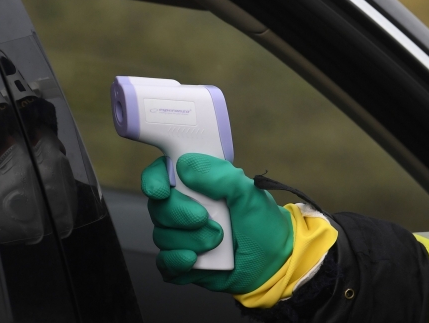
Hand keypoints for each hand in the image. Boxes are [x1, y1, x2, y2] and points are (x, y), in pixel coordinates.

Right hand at [141, 153, 293, 293]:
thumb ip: (220, 176)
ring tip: (217, 240)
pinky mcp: (182, 263)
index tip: (161, 190)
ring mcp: (182, 236)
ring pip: (162, 236)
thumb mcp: (249, 194)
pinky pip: (165, 263)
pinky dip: (177, 262)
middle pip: (159, 207)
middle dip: (180, 214)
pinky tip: (194, 260)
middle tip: (205, 219)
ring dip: (189, 240)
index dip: (155, 180)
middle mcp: (185, 208)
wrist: (274, 264)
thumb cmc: (262, 224)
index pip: (162, 174)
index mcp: (198, 185)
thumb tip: (186, 165)